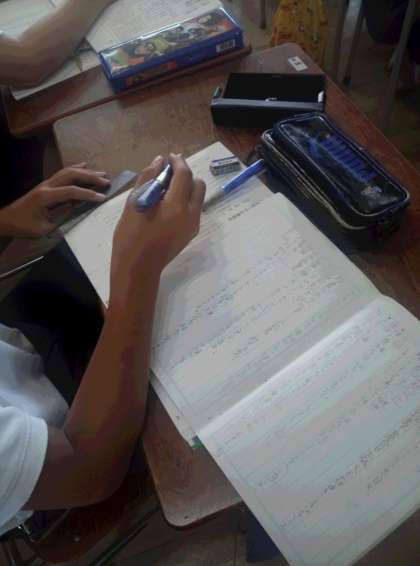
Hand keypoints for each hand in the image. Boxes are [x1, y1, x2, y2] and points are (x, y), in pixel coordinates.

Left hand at [0, 164, 108, 236]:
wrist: (7, 219)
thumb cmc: (24, 226)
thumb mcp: (45, 228)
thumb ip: (62, 219)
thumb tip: (79, 213)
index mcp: (46, 197)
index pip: (71, 191)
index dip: (88, 194)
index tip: (102, 198)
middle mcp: (47, 186)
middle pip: (71, 175)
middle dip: (90, 178)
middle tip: (106, 181)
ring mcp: (46, 183)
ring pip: (68, 172)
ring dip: (86, 172)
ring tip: (101, 174)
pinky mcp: (47, 185)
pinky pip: (62, 173)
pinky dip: (75, 169)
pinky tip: (84, 166)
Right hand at [110, 154, 205, 299]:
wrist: (138, 268)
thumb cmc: (130, 236)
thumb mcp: (134, 203)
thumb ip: (148, 179)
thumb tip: (159, 162)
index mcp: (176, 205)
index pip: (184, 175)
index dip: (177, 162)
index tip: (169, 157)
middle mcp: (191, 214)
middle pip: (197, 184)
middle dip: (185, 175)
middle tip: (167, 174)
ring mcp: (193, 225)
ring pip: (198, 197)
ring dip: (186, 188)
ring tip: (165, 189)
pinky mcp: (191, 233)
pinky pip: (194, 209)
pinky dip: (185, 200)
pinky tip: (167, 204)